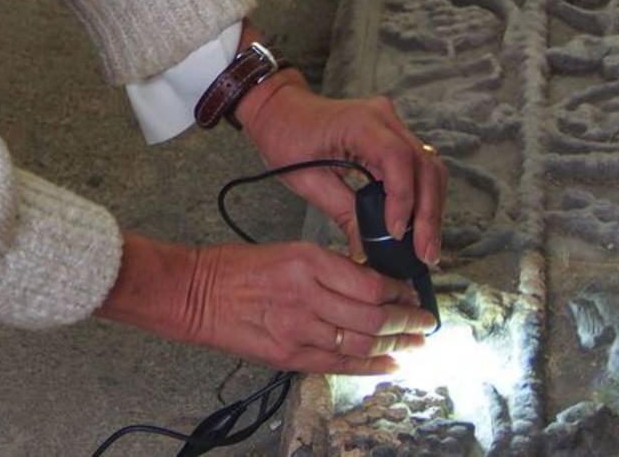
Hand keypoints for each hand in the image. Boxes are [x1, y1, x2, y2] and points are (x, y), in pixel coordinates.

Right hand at [96, 233, 436, 374]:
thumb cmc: (234, 267)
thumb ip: (327, 267)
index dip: (397, 291)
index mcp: (306, 260)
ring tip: (415, 344)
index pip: (369, 281)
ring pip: (361, 343)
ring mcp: (298, 328)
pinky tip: (390, 365)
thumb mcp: (286, 251)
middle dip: (406, 321)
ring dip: (395, 345)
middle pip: (373, 315)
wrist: (193, 293)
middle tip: (425, 321)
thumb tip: (368, 283)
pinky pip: (338, 365)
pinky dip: (369, 367)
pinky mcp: (288, 354)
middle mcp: (307, 295)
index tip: (411, 292)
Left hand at [237, 72, 446, 265]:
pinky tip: (417, 225)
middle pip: (424, 164)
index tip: (394, 233)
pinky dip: (420, 196)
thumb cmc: (285, 137)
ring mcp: (391, 124)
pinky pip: (417, 166)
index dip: (402, 198)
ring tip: (425, 246)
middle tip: (425, 253)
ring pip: (429, 167)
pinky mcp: (392, 135)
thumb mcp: (306, 180)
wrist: (279, 109)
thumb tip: (366, 250)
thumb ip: (341, 212)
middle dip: (427, 213)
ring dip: (430, 208)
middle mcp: (383, 118)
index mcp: (358, 122)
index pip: (397, 159)